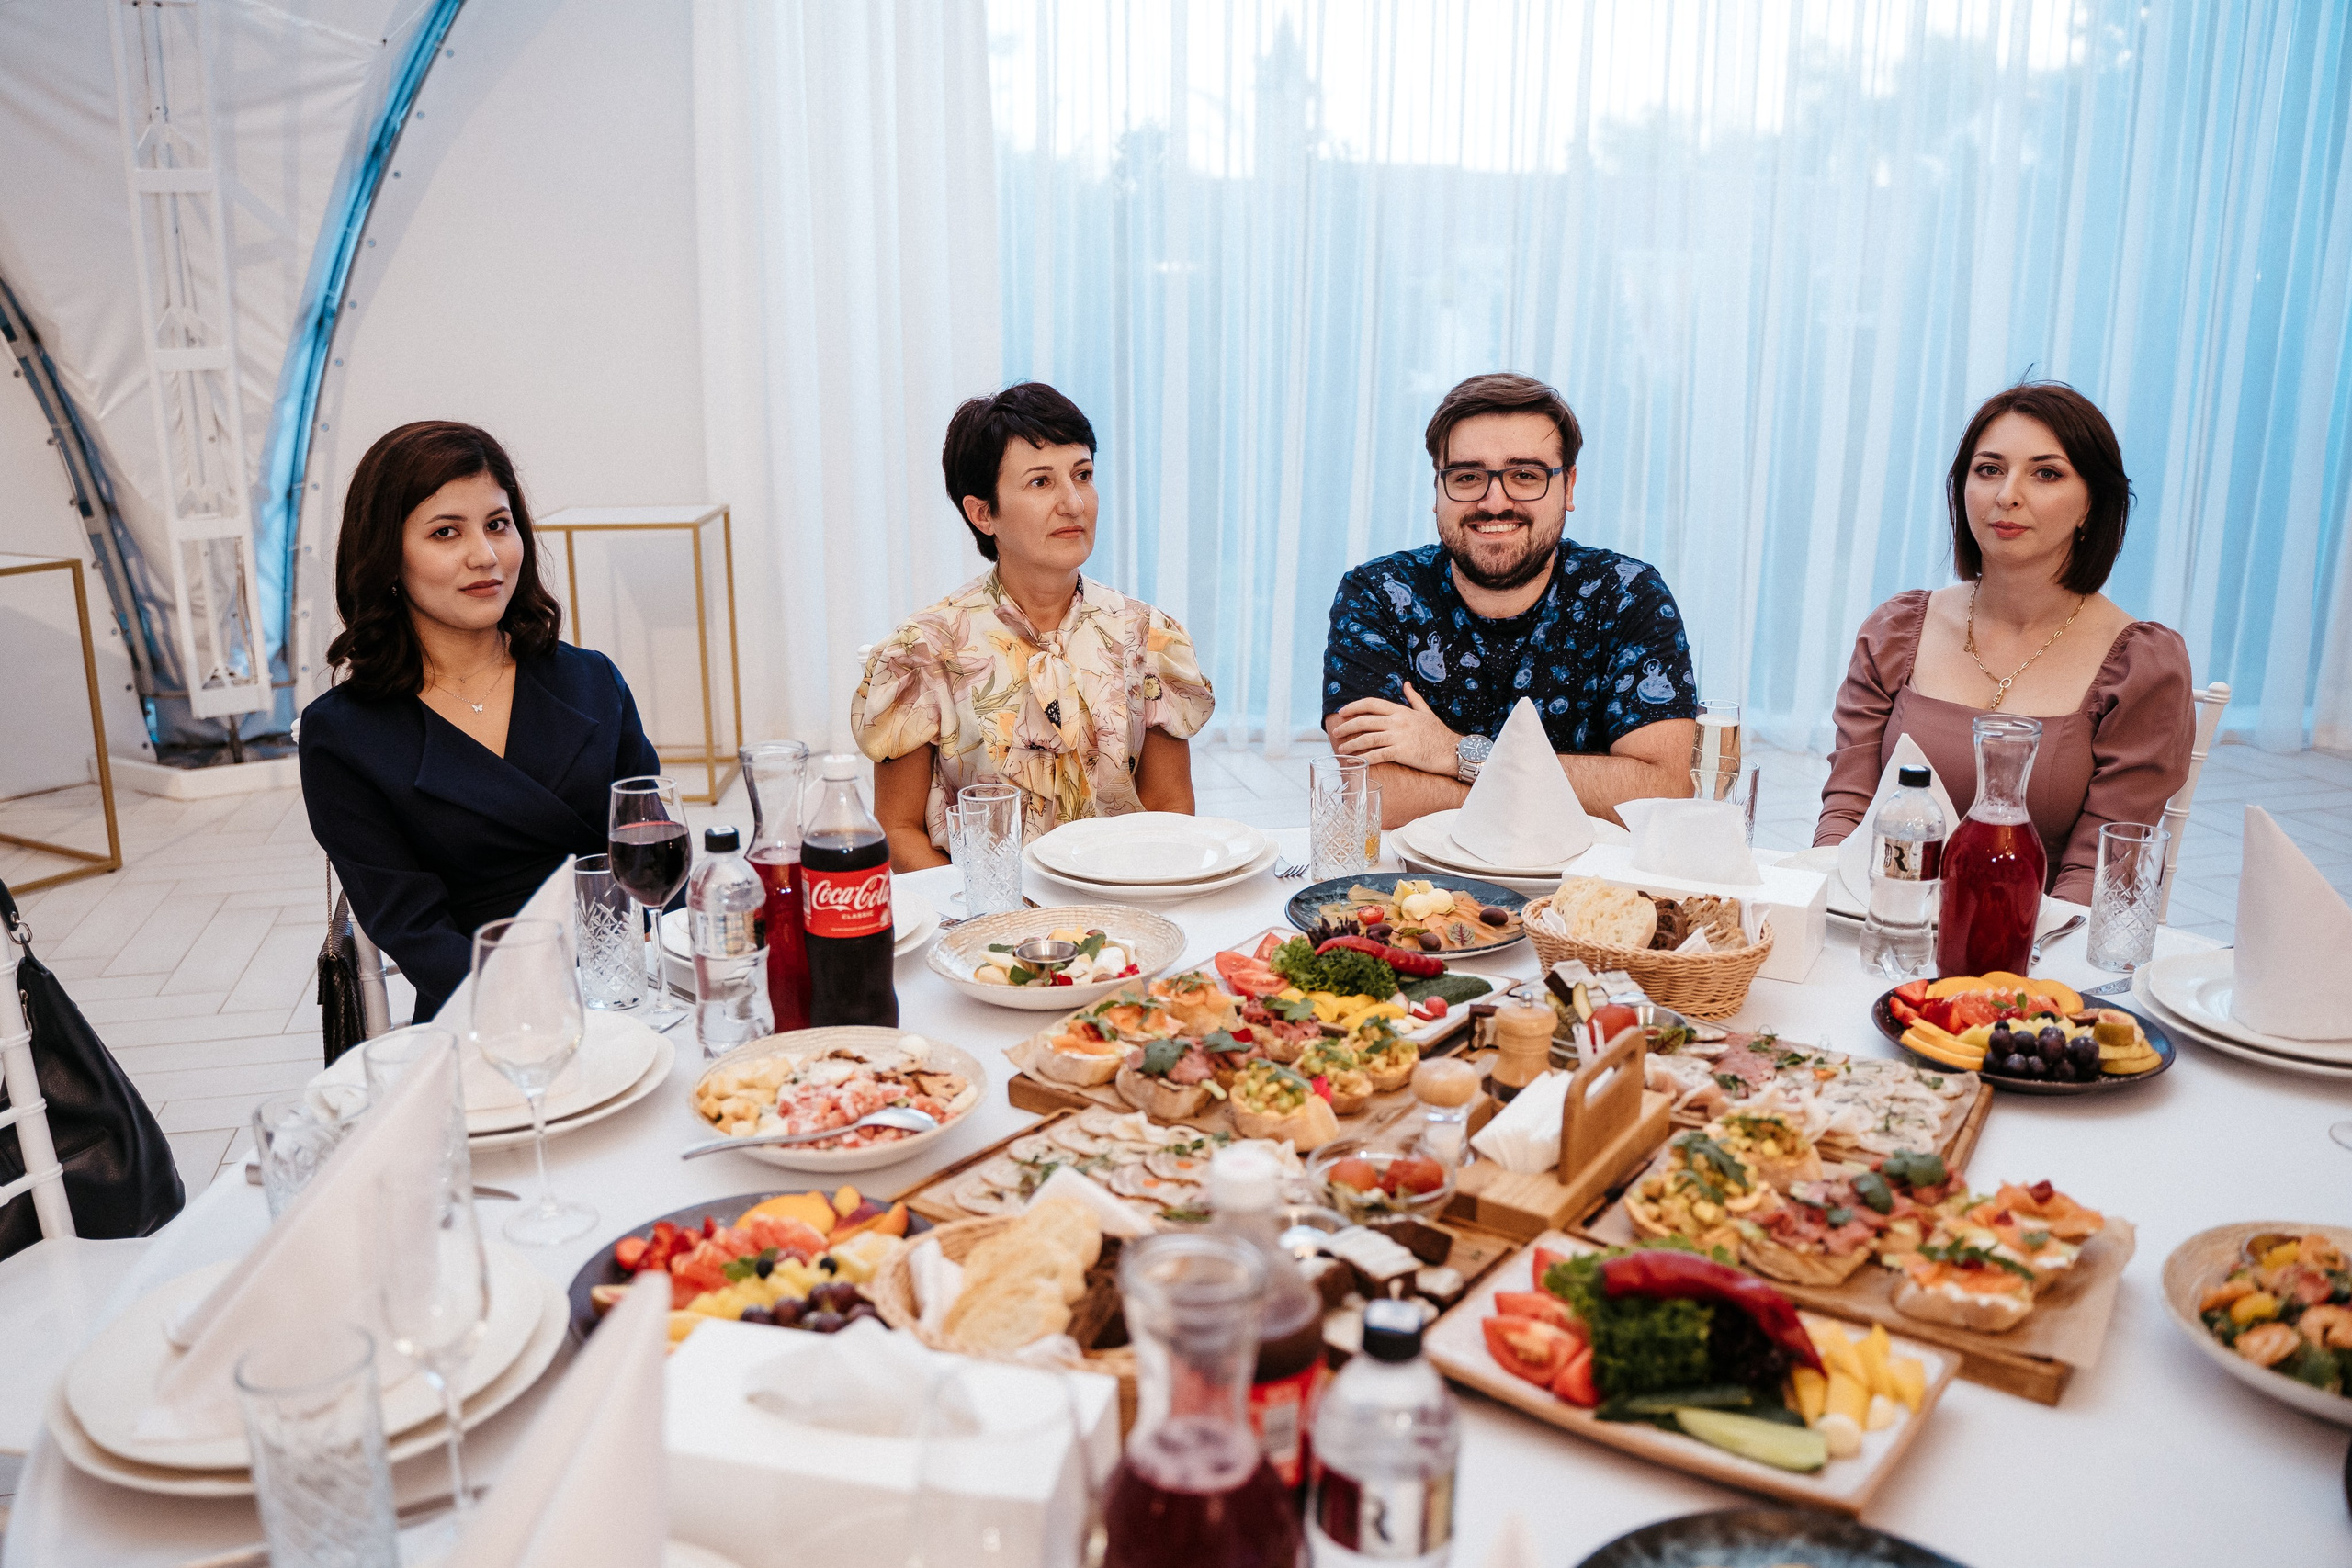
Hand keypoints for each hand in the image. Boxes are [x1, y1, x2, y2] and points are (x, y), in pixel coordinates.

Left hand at [1326, 683, 1461, 774]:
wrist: (1453, 751)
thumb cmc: (1439, 733)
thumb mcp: (1426, 712)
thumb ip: (1414, 698)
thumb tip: (1406, 684)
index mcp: (1401, 711)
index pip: (1372, 704)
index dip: (1354, 707)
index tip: (1343, 712)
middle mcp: (1398, 722)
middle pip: (1365, 721)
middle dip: (1347, 726)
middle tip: (1337, 732)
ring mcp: (1399, 737)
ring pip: (1368, 739)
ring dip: (1352, 744)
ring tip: (1342, 749)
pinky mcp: (1401, 753)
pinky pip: (1378, 755)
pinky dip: (1365, 758)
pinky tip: (1356, 761)